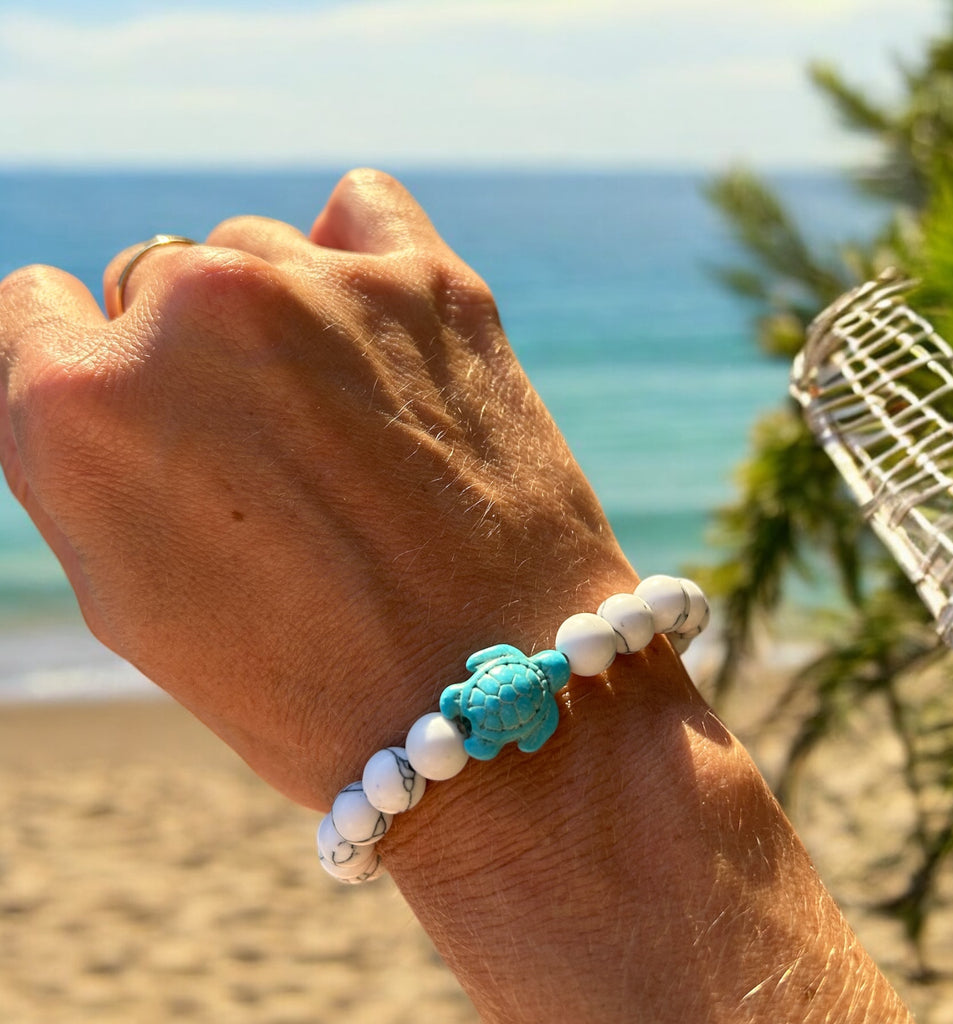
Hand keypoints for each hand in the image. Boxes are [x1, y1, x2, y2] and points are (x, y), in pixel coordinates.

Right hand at [0, 169, 633, 807]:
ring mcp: (315, 286)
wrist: (492, 699)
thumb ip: (82, 453)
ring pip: (253, 251)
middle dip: (194, 354)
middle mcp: (184, 318)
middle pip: (150, 279)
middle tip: (270, 445)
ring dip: (281, 318)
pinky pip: (359, 204)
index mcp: (75, 411)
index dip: (88, 365)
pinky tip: (378, 324)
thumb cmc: (304, 678)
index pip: (33, 310)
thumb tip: (81, 350)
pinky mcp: (430, 280)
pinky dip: (357, 253)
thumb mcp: (128, 591)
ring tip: (346, 423)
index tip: (146, 404)